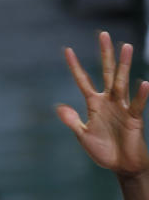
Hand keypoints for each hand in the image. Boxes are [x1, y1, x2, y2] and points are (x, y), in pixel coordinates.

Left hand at [58, 32, 148, 176]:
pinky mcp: (134, 118)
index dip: (75, 67)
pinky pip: (137, 104)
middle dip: (105, 55)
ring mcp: (122, 107)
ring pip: (122, 83)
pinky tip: (144, 83)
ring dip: (124, 66)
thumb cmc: (103, 150)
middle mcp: (109, 101)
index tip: (67, 50)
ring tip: (126, 47)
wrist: (121, 165)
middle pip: (106, 73)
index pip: (83, 81)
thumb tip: (59, 107)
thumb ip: (73, 122)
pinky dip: (141, 95)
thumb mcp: (83, 136)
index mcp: (94, 105)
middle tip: (103, 34)